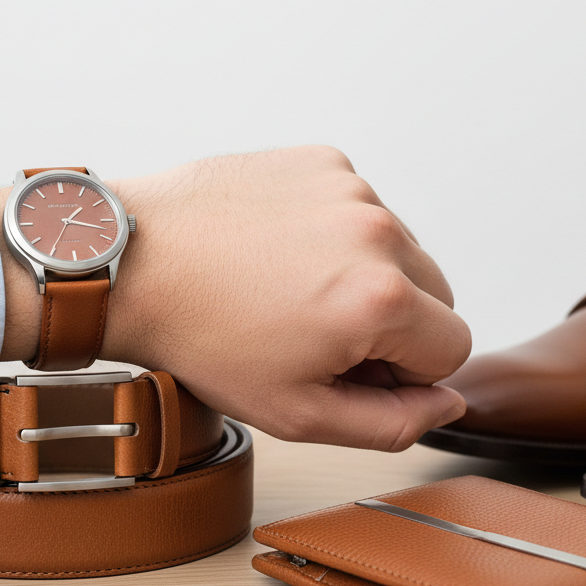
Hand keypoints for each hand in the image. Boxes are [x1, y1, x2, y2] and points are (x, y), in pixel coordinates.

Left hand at [97, 146, 470, 450]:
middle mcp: (378, 230)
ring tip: (291, 292)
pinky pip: (361, 210)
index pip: (454, 348)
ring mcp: (351, 187)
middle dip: (393, 324)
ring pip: (400, 251)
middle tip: (318, 335)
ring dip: (366, 276)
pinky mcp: (323, 161)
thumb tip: (447, 401)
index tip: (350, 368)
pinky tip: (281, 254)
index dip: (406, 374)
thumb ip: (392, 423)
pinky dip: (335, 236)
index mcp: (381, 297)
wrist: (132, 264)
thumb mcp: (298, 412)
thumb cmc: (202, 337)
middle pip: (436, 295)